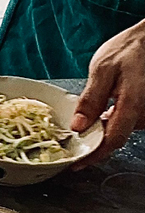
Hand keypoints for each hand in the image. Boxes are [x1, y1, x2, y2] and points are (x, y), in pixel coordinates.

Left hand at [71, 20, 144, 163]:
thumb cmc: (130, 49)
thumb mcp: (102, 69)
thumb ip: (90, 99)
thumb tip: (78, 127)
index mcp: (132, 104)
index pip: (112, 141)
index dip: (93, 155)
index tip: (77, 164)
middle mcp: (144, 113)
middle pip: (115, 138)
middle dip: (94, 140)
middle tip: (74, 137)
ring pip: (120, 130)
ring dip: (104, 128)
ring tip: (91, 116)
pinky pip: (127, 121)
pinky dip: (113, 120)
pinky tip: (106, 109)